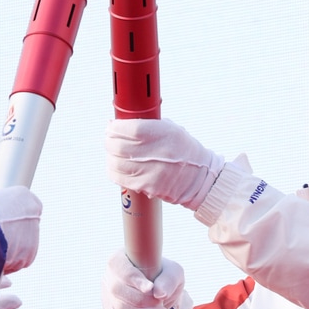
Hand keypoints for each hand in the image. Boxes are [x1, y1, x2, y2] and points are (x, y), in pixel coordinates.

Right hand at [102, 250, 184, 308]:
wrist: (159, 290)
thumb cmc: (164, 275)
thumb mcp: (173, 272)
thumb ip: (168, 279)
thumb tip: (159, 293)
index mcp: (120, 259)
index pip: (122, 269)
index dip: (134, 280)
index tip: (150, 288)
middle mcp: (110, 276)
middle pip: (118, 290)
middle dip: (143, 301)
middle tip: (162, 306)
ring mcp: (108, 295)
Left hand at [106, 118, 224, 210]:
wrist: (199, 178)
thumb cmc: (185, 151)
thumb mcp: (171, 129)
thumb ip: (148, 125)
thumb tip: (124, 123)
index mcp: (159, 133)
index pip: (126, 128)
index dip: (114, 127)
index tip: (112, 126)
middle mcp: (152, 151)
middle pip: (116, 145)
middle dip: (109, 140)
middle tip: (109, 138)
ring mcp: (147, 171)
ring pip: (114, 161)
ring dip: (110, 155)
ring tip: (113, 152)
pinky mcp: (144, 185)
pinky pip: (118, 177)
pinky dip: (113, 170)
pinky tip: (117, 166)